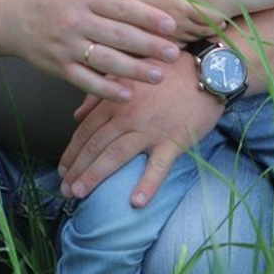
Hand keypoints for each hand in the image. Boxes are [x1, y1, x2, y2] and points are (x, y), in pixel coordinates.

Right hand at [0, 0, 182, 102]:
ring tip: (159, 76)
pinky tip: (127, 94)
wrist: (12, 18)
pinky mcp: (58, 68)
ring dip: (134, 70)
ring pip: (104, 60)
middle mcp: (75, 21)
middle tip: (174, 53)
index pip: (121, 7)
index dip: (148, 17)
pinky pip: (85, 81)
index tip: (171, 26)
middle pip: (117, 35)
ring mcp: (66, 46)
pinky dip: (105, 90)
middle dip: (148, 46)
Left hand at [57, 57, 221, 204]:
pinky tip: (136, 203)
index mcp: (118, 99)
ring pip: (115, 157)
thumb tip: (77, 114)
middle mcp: (129, 115)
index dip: (72, 151)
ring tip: (79, 194)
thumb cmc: (171, 70)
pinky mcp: (174, 141)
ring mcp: (151, 130)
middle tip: (64, 189)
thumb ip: (103, 90)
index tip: (63, 169)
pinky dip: (147, 185)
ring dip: (95, 177)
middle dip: (77, 170)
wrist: (210, 72)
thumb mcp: (132, 71)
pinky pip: (158, 167)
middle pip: (95, 146)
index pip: (87, 130)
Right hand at [141, 0, 226, 41]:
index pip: (211, 18)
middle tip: (221, 26)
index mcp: (185, 8)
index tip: (224, 18)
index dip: (220, 19)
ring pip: (196, 38)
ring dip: (203, 35)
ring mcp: (173, 36)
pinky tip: (190, 34)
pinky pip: (184, 45)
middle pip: (205, 30)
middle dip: (215, 29)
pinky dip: (190, 40)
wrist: (129, 8)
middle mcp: (180, 24)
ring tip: (207, 29)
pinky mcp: (166, 44)